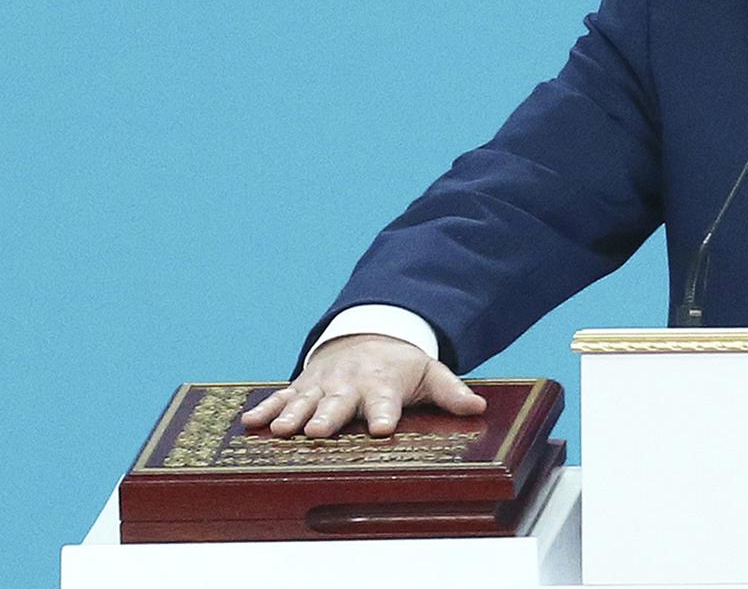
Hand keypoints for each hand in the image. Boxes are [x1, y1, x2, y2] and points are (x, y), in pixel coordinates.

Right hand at [238, 333, 486, 437]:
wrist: (369, 335)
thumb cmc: (402, 365)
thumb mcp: (430, 374)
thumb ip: (452, 392)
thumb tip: (478, 407)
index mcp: (383, 385)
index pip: (385, 402)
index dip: (384, 415)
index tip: (381, 429)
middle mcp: (350, 385)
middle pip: (339, 404)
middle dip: (328, 416)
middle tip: (317, 431)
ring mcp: (323, 385)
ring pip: (305, 401)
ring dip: (292, 414)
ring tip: (281, 430)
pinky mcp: (303, 385)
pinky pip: (281, 396)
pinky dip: (266, 408)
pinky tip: (250, 422)